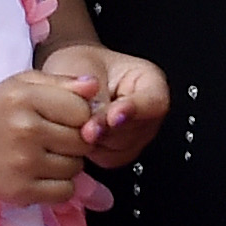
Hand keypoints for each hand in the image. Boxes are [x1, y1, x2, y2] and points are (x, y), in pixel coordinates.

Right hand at [0, 68, 103, 204]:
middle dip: (76, 140)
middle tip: (57, 137)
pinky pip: (65, 192)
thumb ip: (62, 82)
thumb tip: (94, 86)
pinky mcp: (20, 191)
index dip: (81, 114)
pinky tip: (44, 174)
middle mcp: (24, 130)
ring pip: (76, 168)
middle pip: (82, 141)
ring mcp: (23, 164)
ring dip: (69, 163)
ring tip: (48, 154)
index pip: (81, 110)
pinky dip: (61, 186)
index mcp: (25, 98)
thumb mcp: (24, 83)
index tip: (67, 117)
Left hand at [38, 42, 169, 165]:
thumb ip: (95, 96)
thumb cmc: (82, 65)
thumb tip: (96, 126)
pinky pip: (108, 159)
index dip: (134, 111)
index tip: (113, 116)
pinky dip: (91, 151)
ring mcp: (137, 135)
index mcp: (151, 82)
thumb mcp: (86, 68)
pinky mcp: (120, 152)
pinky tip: (78, 135)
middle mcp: (149, 112)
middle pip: (137, 131)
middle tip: (87, 129)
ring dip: (97, 141)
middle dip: (108, 130)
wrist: (72, 74)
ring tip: (77, 127)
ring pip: (121, 149)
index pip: (154, 102)